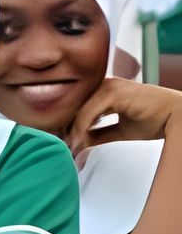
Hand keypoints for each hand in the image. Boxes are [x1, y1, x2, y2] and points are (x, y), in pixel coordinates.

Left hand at [67, 77, 181, 154]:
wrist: (177, 117)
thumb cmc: (154, 121)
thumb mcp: (119, 131)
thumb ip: (98, 136)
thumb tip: (77, 146)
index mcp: (104, 91)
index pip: (76, 108)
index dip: (68, 127)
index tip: (64, 144)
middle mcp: (103, 85)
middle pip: (73, 108)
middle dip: (66, 130)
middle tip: (62, 148)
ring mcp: (107, 86)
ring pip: (77, 111)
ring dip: (71, 132)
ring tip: (70, 148)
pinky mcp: (112, 92)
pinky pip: (87, 113)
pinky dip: (80, 129)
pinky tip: (79, 143)